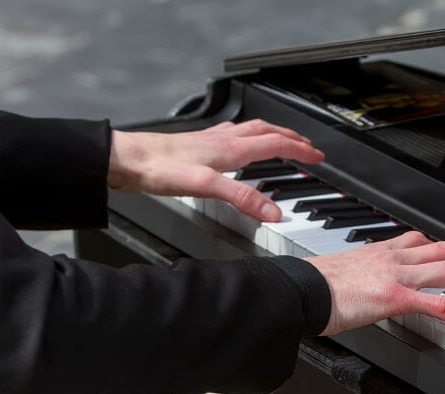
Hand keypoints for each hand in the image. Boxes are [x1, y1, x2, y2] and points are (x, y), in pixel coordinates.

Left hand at [107, 120, 324, 220]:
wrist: (127, 160)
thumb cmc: (158, 169)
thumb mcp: (205, 186)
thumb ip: (242, 198)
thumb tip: (273, 211)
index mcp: (230, 149)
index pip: (275, 144)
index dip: (300, 150)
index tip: (317, 156)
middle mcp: (222, 140)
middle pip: (266, 131)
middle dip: (291, 137)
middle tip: (307, 146)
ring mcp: (209, 140)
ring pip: (249, 130)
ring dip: (271, 134)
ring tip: (281, 140)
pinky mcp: (195, 145)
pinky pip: (230, 136)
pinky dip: (245, 138)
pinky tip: (236, 144)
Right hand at [304, 231, 444, 335]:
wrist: (297, 291)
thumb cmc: (311, 287)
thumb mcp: (343, 272)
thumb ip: (364, 274)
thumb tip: (368, 288)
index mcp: (379, 250)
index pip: (423, 242)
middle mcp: (392, 256)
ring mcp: (395, 274)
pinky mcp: (393, 296)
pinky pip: (438, 303)